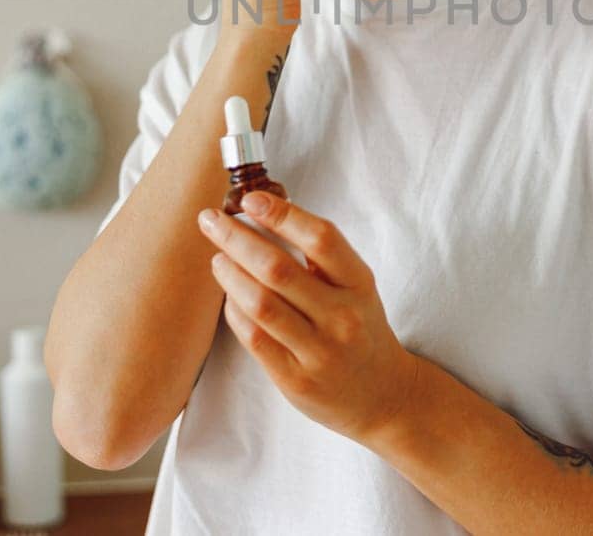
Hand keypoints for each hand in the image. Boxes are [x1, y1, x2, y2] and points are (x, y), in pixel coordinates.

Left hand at [196, 192, 423, 445]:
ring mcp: (320, 351)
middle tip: (211, 220)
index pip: (321, 239)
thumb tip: (263, 215)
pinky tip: (228, 294)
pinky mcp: (296, 380)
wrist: (381, 394)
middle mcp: (343, 316)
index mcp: (359, 283)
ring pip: (261, 304)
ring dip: (230, 274)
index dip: (282, 215)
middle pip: (279, 269)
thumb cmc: (359, 327)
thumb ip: (320, 258)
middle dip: (237, 238)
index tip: (249, 199)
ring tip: (216, 257)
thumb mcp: (355, 287)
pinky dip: (234, 311)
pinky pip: (254, 338)